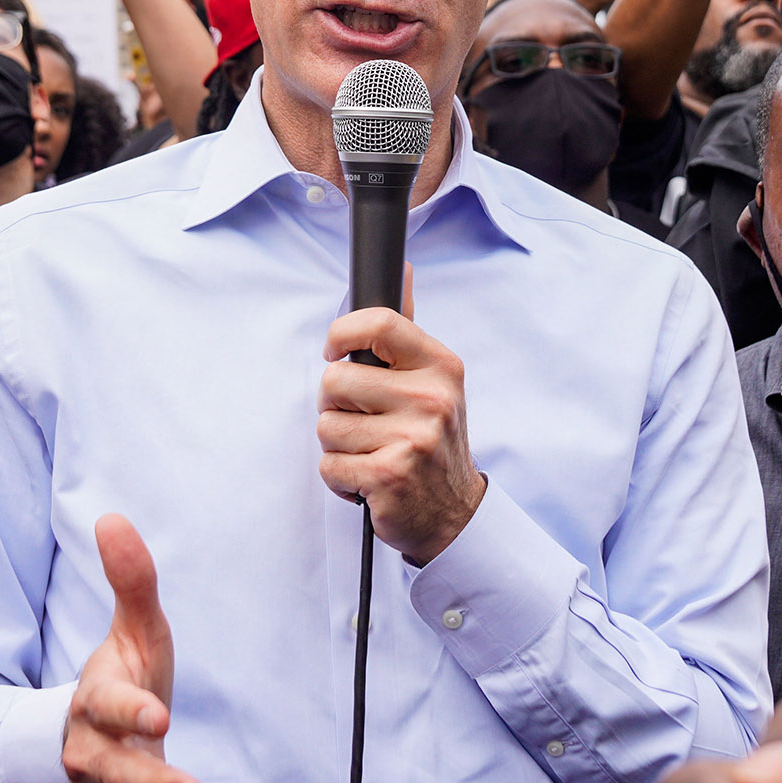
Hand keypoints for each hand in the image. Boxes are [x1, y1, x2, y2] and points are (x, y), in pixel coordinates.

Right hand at [61, 513, 279, 782]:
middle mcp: (87, 756)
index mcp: (90, 702)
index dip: (128, 713)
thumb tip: (113, 519)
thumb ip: (132, 582)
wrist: (88, 745)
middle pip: (119, 777)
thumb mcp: (134, 633)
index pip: (102, 706)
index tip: (159, 717)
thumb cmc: (122, 680)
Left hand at [317, 307, 484, 564]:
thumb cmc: (433, 442)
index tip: (335, 352)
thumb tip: (403, 268)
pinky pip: (329, 465)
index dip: (342, 334)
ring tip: (371, 453)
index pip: (379, 323)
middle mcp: (432, 398)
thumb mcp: (434, 381)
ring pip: (326, 426)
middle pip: (335, 381)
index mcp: (440, 366)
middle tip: (365, 422)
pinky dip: (340, 478)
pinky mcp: (390, 475)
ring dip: (339, 446)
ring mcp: (413, 438)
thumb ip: (406, 331)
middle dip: (336, 406)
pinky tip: (368, 480)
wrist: (455, 514)